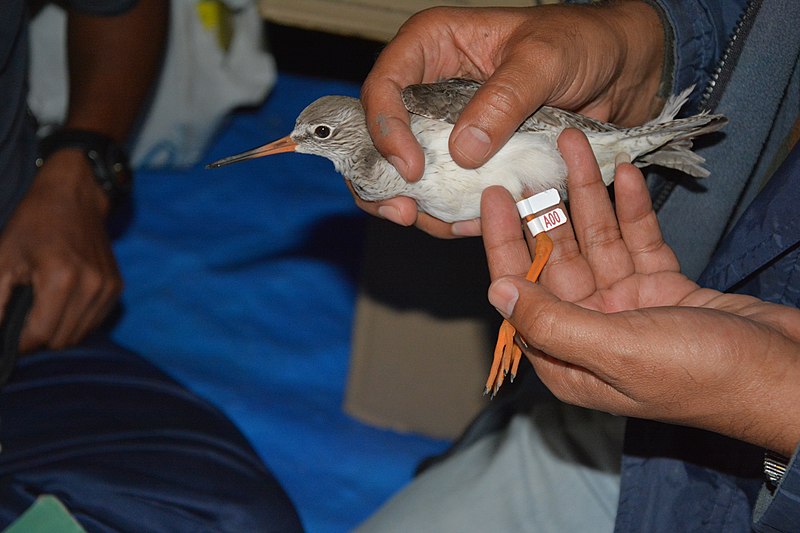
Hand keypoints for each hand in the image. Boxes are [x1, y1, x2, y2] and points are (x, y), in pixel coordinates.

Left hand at [0, 150, 121, 351]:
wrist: (75, 196)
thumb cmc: (34, 223)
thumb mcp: (2, 258)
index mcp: (61, 278)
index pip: (40, 335)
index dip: (19, 342)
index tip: (8, 333)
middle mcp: (91, 286)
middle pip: (62, 340)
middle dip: (38, 337)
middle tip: (23, 317)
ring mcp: (108, 287)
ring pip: (79, 335)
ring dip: (58, 330)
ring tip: (43, 306)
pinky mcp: (116, 287)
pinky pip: (93, 322)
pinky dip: (75, 320)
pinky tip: (63, 300)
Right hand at [359, 2, 664, 235]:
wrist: (621, 70)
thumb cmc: (582, 43)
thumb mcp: (544, 60)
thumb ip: (504, 99)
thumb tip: (462, 152)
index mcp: (433, 47)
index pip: (383, 87)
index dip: (385, 129)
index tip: (411, 168)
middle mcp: (430, 90)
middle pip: (380, 139)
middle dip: (384, 182)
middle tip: (402, 213)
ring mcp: (449, 130)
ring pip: (411, 176)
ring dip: (421, 207)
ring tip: (447, 225)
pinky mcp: (473, 161)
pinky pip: (450, 192)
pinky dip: (456, 213)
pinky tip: (471, 226)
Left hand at [481, 129, 799, 455]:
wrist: (785, 376)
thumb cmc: (701, 376)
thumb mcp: (616, 350)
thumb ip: (552, 322)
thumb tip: (498, 292)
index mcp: (568, 357)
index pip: (522, 290)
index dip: (503, 242)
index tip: (494, 195)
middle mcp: (590, 330)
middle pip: (557, 259)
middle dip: (547, 207)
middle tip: (537, 156)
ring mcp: (627, 307)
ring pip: (597, 241)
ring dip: (589, 195)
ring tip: (578, 146)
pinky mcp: (663, 287)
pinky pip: (638, 240)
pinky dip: (631, 209)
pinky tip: (624, 173)